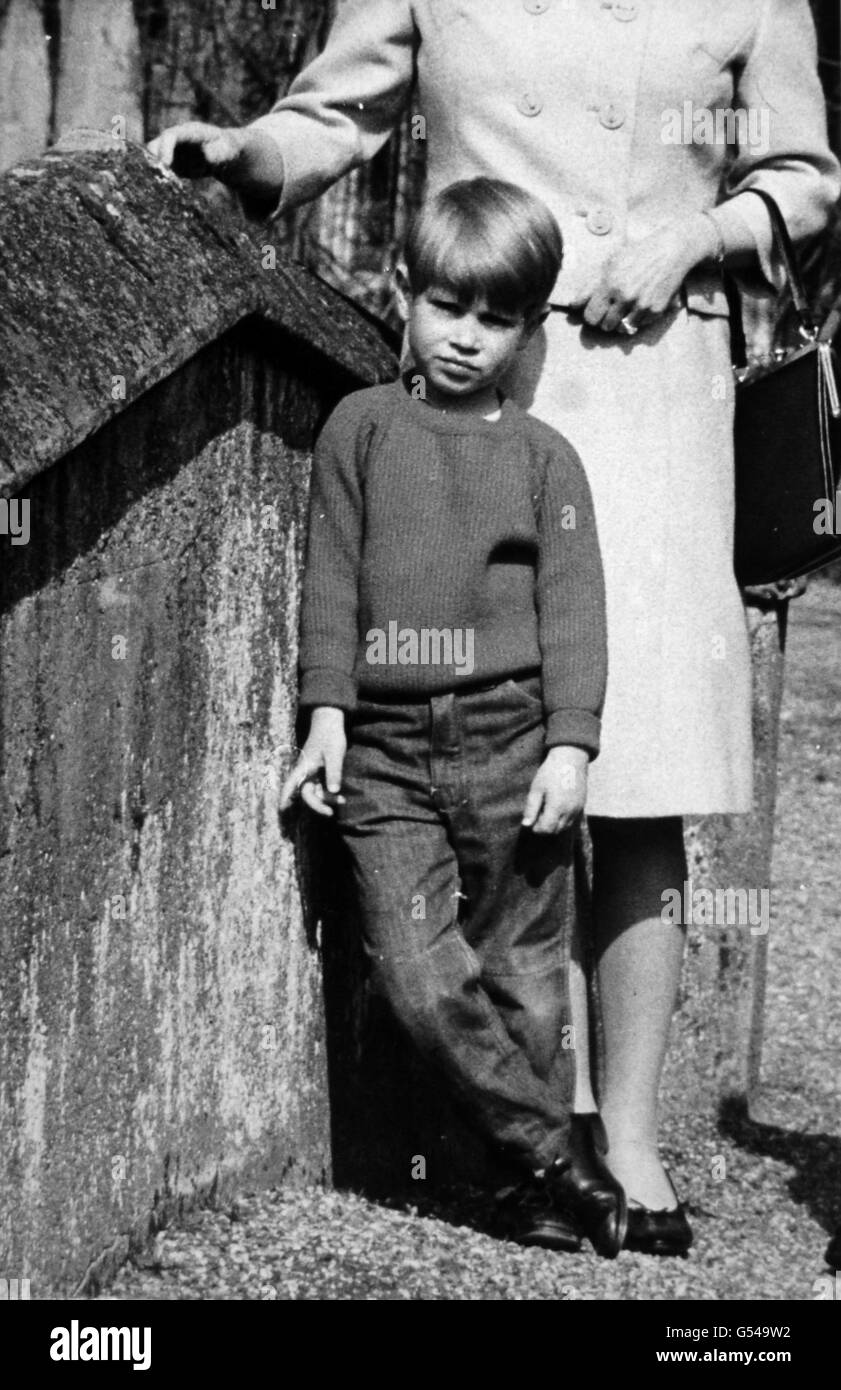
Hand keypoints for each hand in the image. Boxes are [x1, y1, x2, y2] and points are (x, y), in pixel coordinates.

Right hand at [147, 124, 284, 202]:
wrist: (226, 153)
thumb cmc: (229, 149)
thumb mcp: (227, 150)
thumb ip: (219, 152)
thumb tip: (207, 156)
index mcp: (188, 132)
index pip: (170, 136)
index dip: (164, 148)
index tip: (164, 165)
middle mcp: (175, 139)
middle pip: (155, 146)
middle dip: (151, 161)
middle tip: (154, 180)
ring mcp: (171, 151)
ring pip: (153, 159)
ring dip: (152, 172)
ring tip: (155, 188)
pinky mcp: (171, 165)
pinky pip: (159, 171)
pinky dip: (157, 180)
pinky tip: (159, 193)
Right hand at [279, 707, 346, 818]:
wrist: (330, 722)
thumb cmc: (330, 736)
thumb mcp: (334, 754)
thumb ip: (334, 772)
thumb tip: (334, 791)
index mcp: (304, 766)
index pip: (291, 784)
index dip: (285, 796)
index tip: (281, 809)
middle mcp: (306, 771)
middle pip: (307, 794)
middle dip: (318, 805)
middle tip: (330, 813)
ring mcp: (313, 772)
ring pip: (316, 792)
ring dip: (327, 799)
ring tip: (343, 801)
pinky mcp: (320, 772)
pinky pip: (322, 787)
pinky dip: (330, 793)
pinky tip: (341, 797)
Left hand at [521, 745, 588, 834]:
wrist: (571, 758)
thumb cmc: (550, 772)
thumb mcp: (537, 788)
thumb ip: (531, 808)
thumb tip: (526, 825)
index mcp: (557, 807)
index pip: (546, 829)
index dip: (537, 828)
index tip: (532, 820)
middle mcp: (569, 811)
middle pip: (556, 830)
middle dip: (545, 827)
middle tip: (538, 814)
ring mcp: (577, 809)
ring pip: (565, 826)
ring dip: (555, 824)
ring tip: (547, 809)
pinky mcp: (582, 805)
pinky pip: (572, 819)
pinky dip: (564, 819)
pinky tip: (557, 807)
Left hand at [582, 215, 716, 333]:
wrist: (671, 250)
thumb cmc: (637, 254)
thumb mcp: (610, 263)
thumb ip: (590, 285)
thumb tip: (573, 305)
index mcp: (610, 284)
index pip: (590, 316)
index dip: (591, 315)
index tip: (595, 310)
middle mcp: (625, 297)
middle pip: (605, 326)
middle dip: (604, 320)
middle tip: (610, 310)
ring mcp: (642, 305)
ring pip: (622, 329)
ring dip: (620, 322)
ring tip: (624, 308)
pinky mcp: (656, 310)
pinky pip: (639, 326)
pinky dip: (638, 319)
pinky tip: (641, 304)